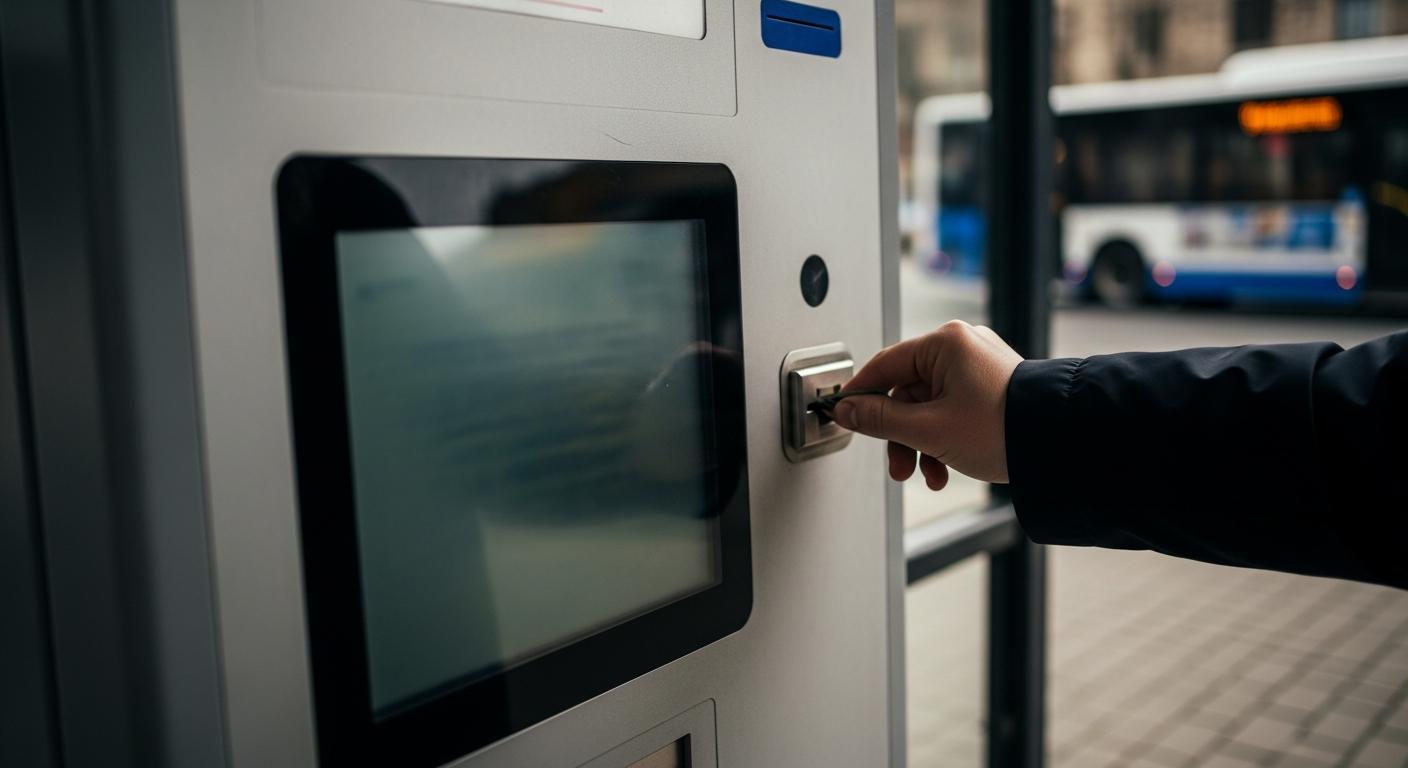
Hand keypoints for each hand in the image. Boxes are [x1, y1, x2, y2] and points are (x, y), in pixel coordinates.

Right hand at [832, 321, 1022, 487]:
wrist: (1061, 443)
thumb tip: (847, 411)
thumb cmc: (1004, 428)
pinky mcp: (992, 387)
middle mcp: (962, 347)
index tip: (845, 417)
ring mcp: (979, 367)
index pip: (884, 365)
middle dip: (900, 436)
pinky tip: (947, 468)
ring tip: (927, 474)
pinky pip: (952, 409)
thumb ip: (880, 420)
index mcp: (946, 343)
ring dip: (922, 444)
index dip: (861, 396)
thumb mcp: (929, 430)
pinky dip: (944, 438)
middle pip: (907, 392)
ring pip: (929, 406)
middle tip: (897, 465)